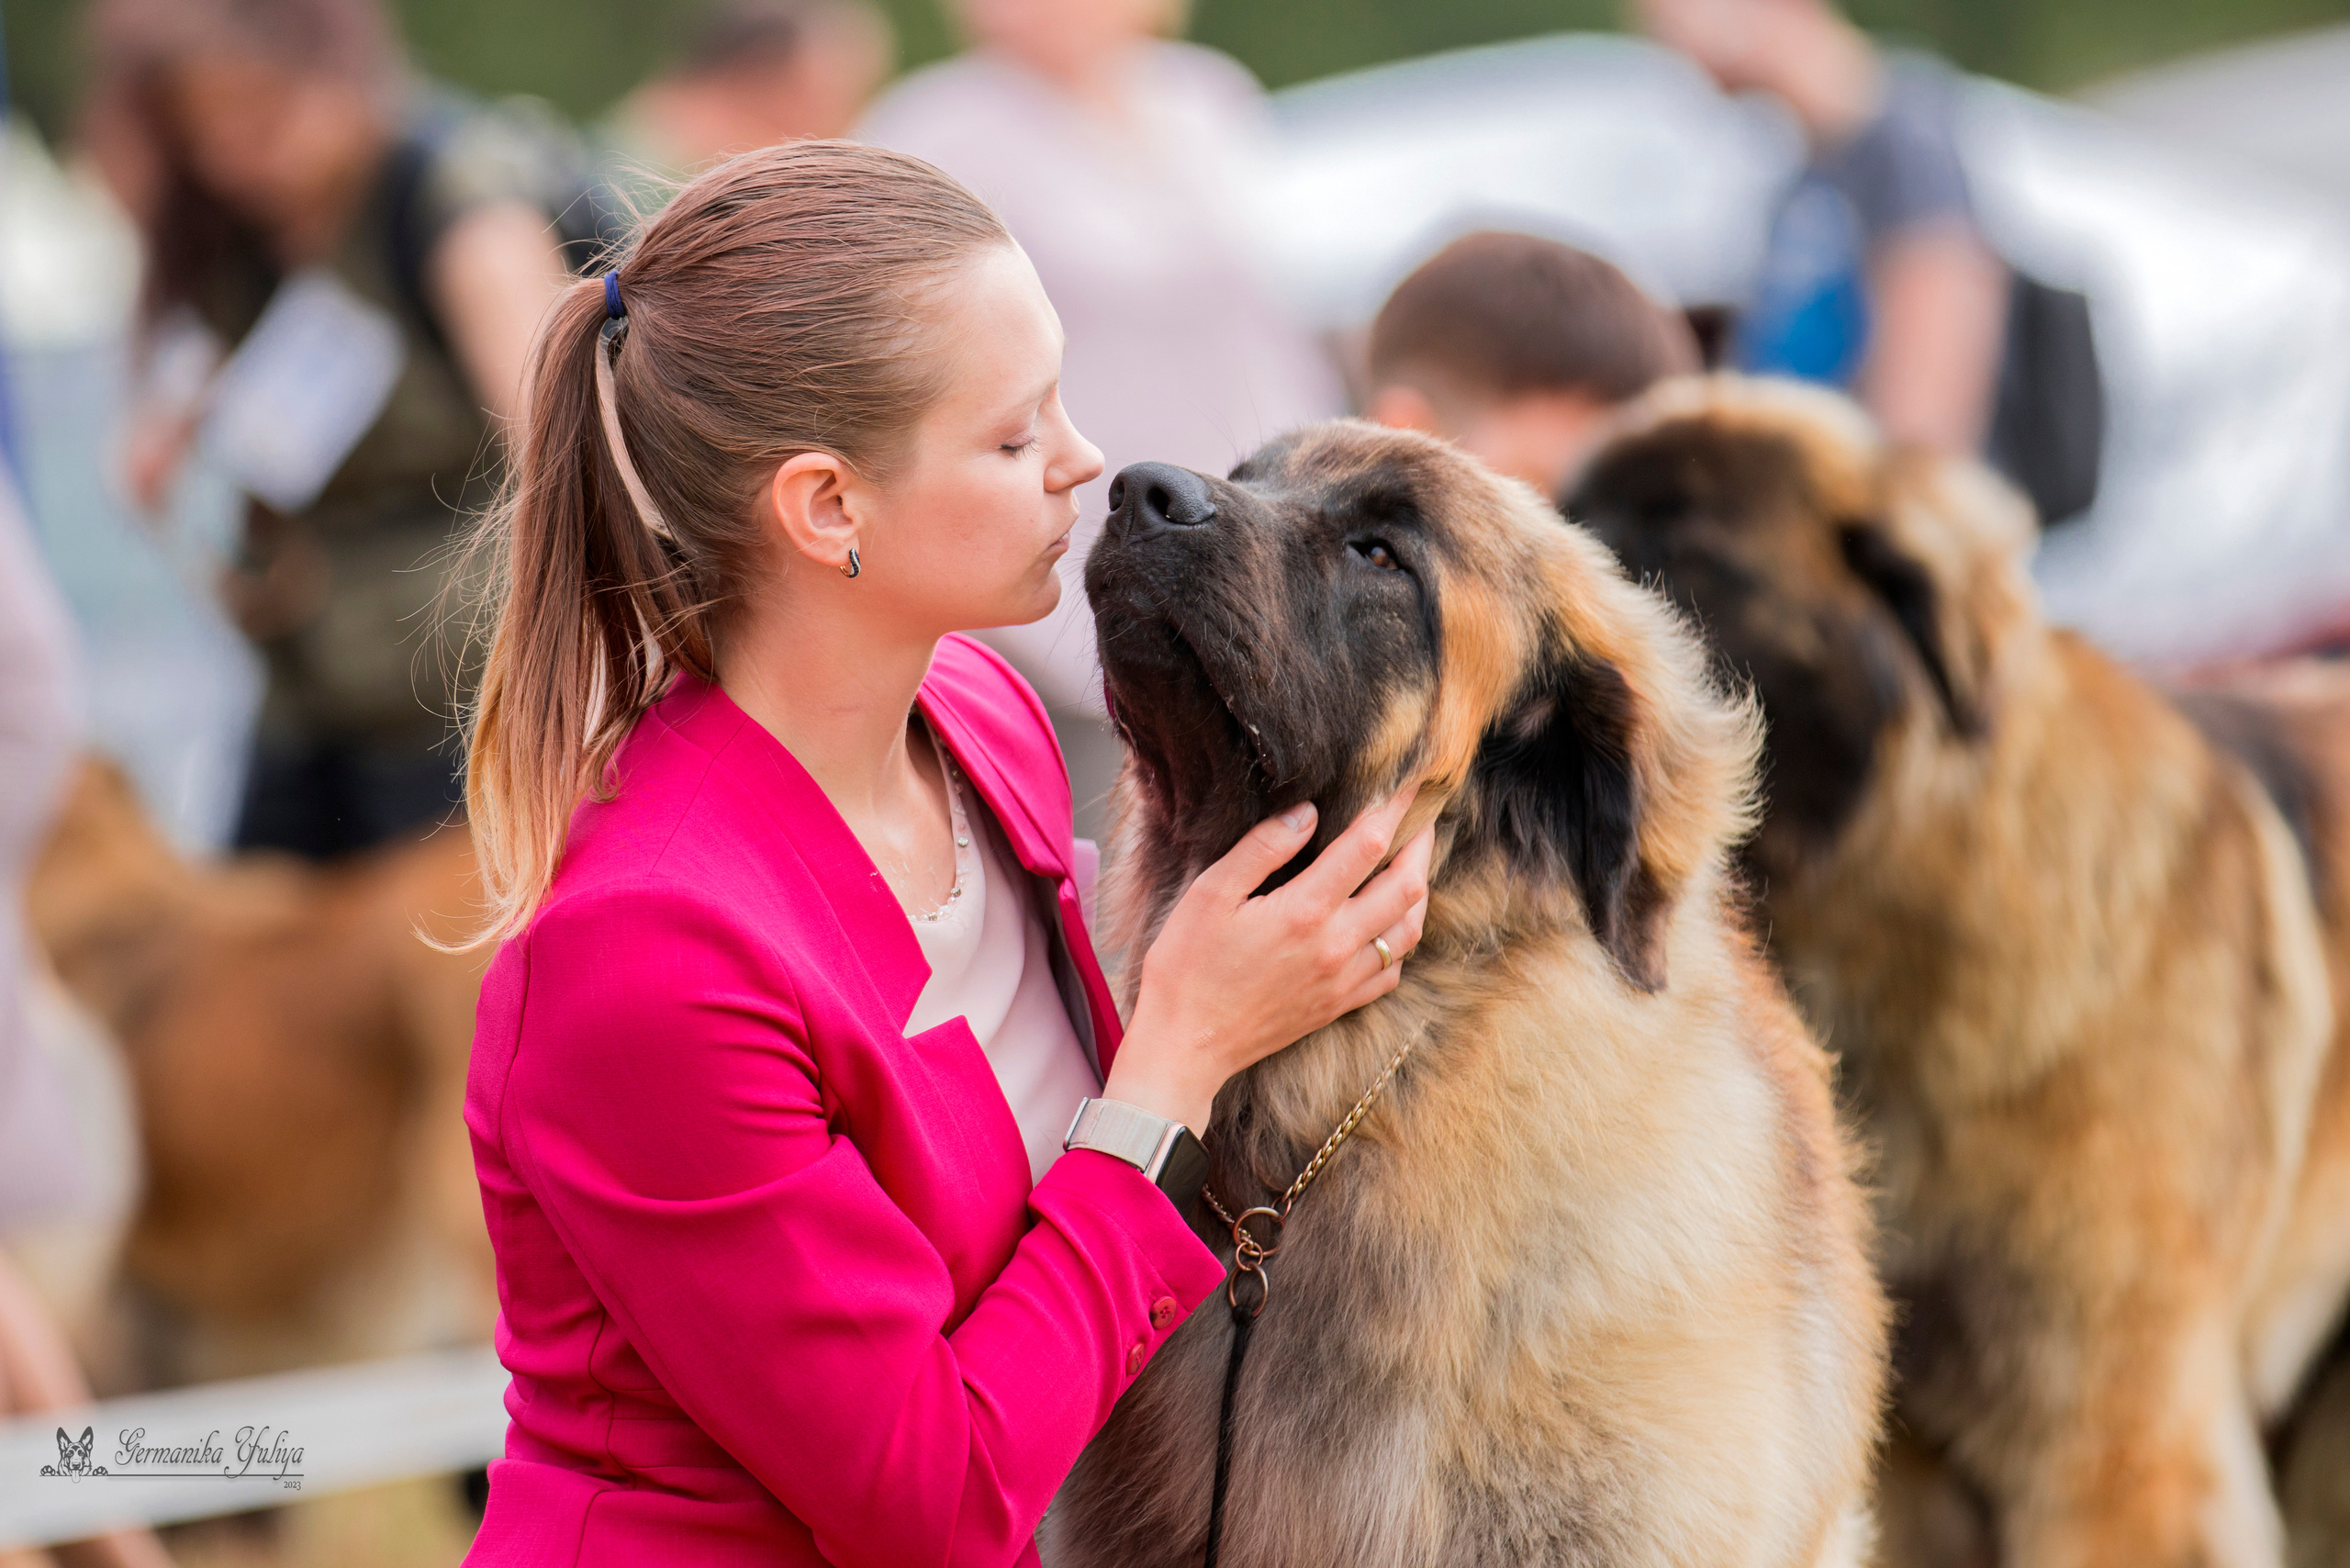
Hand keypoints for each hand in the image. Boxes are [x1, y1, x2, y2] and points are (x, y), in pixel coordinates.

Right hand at [1101, 785, 1434, 1136]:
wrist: (1185, 1044)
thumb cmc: (1187, 965)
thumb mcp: (1210, 893)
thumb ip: (1262, 848)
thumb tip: (1307, 813)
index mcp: (1305, 911)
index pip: (1368, 846)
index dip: (1392, 809)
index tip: (1404, 784)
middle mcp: (1336, 946)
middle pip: (1407, 887)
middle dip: (1421, 846)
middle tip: (1423, 818)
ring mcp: (1342, 980)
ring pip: (1410, 931)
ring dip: (1419, 893)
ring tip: (1413, 865)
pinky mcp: (1338, 1005)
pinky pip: (1393, 972)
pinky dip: (1402, 942)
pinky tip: (1390, 925)